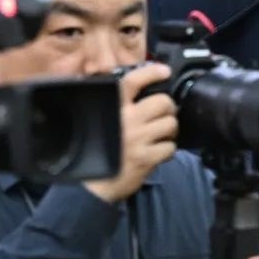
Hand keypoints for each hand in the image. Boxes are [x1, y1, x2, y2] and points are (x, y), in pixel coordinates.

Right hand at [85, 62, 176, 202]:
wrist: (88, 186)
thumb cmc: (93, 152)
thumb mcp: (98, 122)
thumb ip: (115, 108)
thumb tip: (135, 96)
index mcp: (113, 107)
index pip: (134, 81)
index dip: (152, 72)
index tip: (164, 71)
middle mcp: (126, 119)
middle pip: (163, 102)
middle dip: (168, 109)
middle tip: (165, 114)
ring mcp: (138, 139)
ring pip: (170, 124)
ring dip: (170, 129)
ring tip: (163, 134)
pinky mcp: (146, 158)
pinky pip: (169, 148)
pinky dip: (168, 150)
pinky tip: (159, 152)